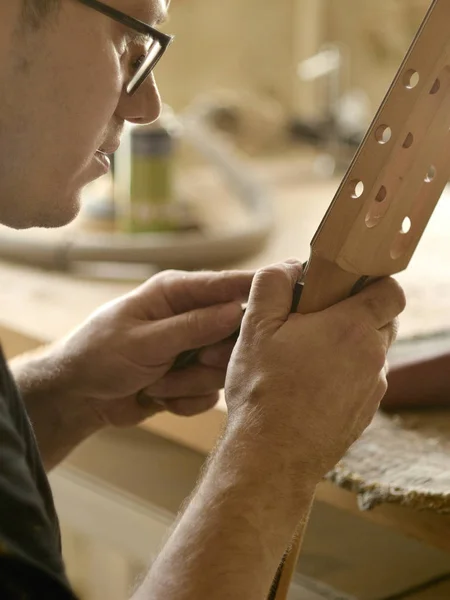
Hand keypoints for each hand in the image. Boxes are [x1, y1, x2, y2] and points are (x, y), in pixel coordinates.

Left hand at [50, 269, 252, 427]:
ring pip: (224, 368)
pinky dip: (184, 400)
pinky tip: (157, 396)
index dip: (258, 287)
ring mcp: (192, 349)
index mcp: (176, 294)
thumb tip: (237, 311)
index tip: (291, 287)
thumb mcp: (144, 340)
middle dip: (213, 356)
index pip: (227, 285)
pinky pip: (209, 394)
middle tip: (195, 362)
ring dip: (191, 383)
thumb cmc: (99, 355)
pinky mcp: (190, 377)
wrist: (78, 396)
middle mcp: (190, 318)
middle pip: (235, 333)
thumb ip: (191, 326)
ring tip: (157, 384)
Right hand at [225, 260, 405, 483]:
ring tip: (309, 358)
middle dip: (358, 313)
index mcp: (353, 327)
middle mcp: (374, 357)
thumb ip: (273, 283)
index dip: (374, 281)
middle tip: (318, 320)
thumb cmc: (264, 388)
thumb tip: (291, 266)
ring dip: (350, 346)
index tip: (345, 285)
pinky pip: (364, 381)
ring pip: (373, 352)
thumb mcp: (256, 325)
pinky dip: (346, 376)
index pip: (391, 290)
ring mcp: (374, 388)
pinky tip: (312, 387)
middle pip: (384, 320)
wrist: (272, 455)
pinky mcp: (366, 412)